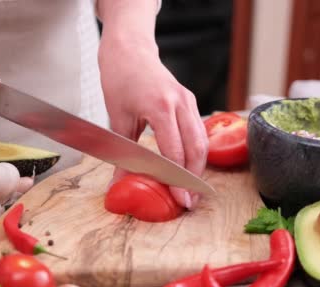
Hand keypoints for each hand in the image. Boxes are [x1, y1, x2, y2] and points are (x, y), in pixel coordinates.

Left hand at [98, 35, 207, 209]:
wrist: (130, 50)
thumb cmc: (120, 79)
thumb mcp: (117, 119)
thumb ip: (123, 153)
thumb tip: (120, 183)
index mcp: (161, 106)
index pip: (176, 151)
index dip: (178, 179)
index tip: (179, 200)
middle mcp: (181, 103)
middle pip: (197, 149)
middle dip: (194, 179)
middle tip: (188, 202)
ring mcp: (189, 101)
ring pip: (202, 142)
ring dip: (197, 168)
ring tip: (189, 191)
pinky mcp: (190, 102)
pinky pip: (198, 132)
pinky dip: (196, 153)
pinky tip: (189, 169)